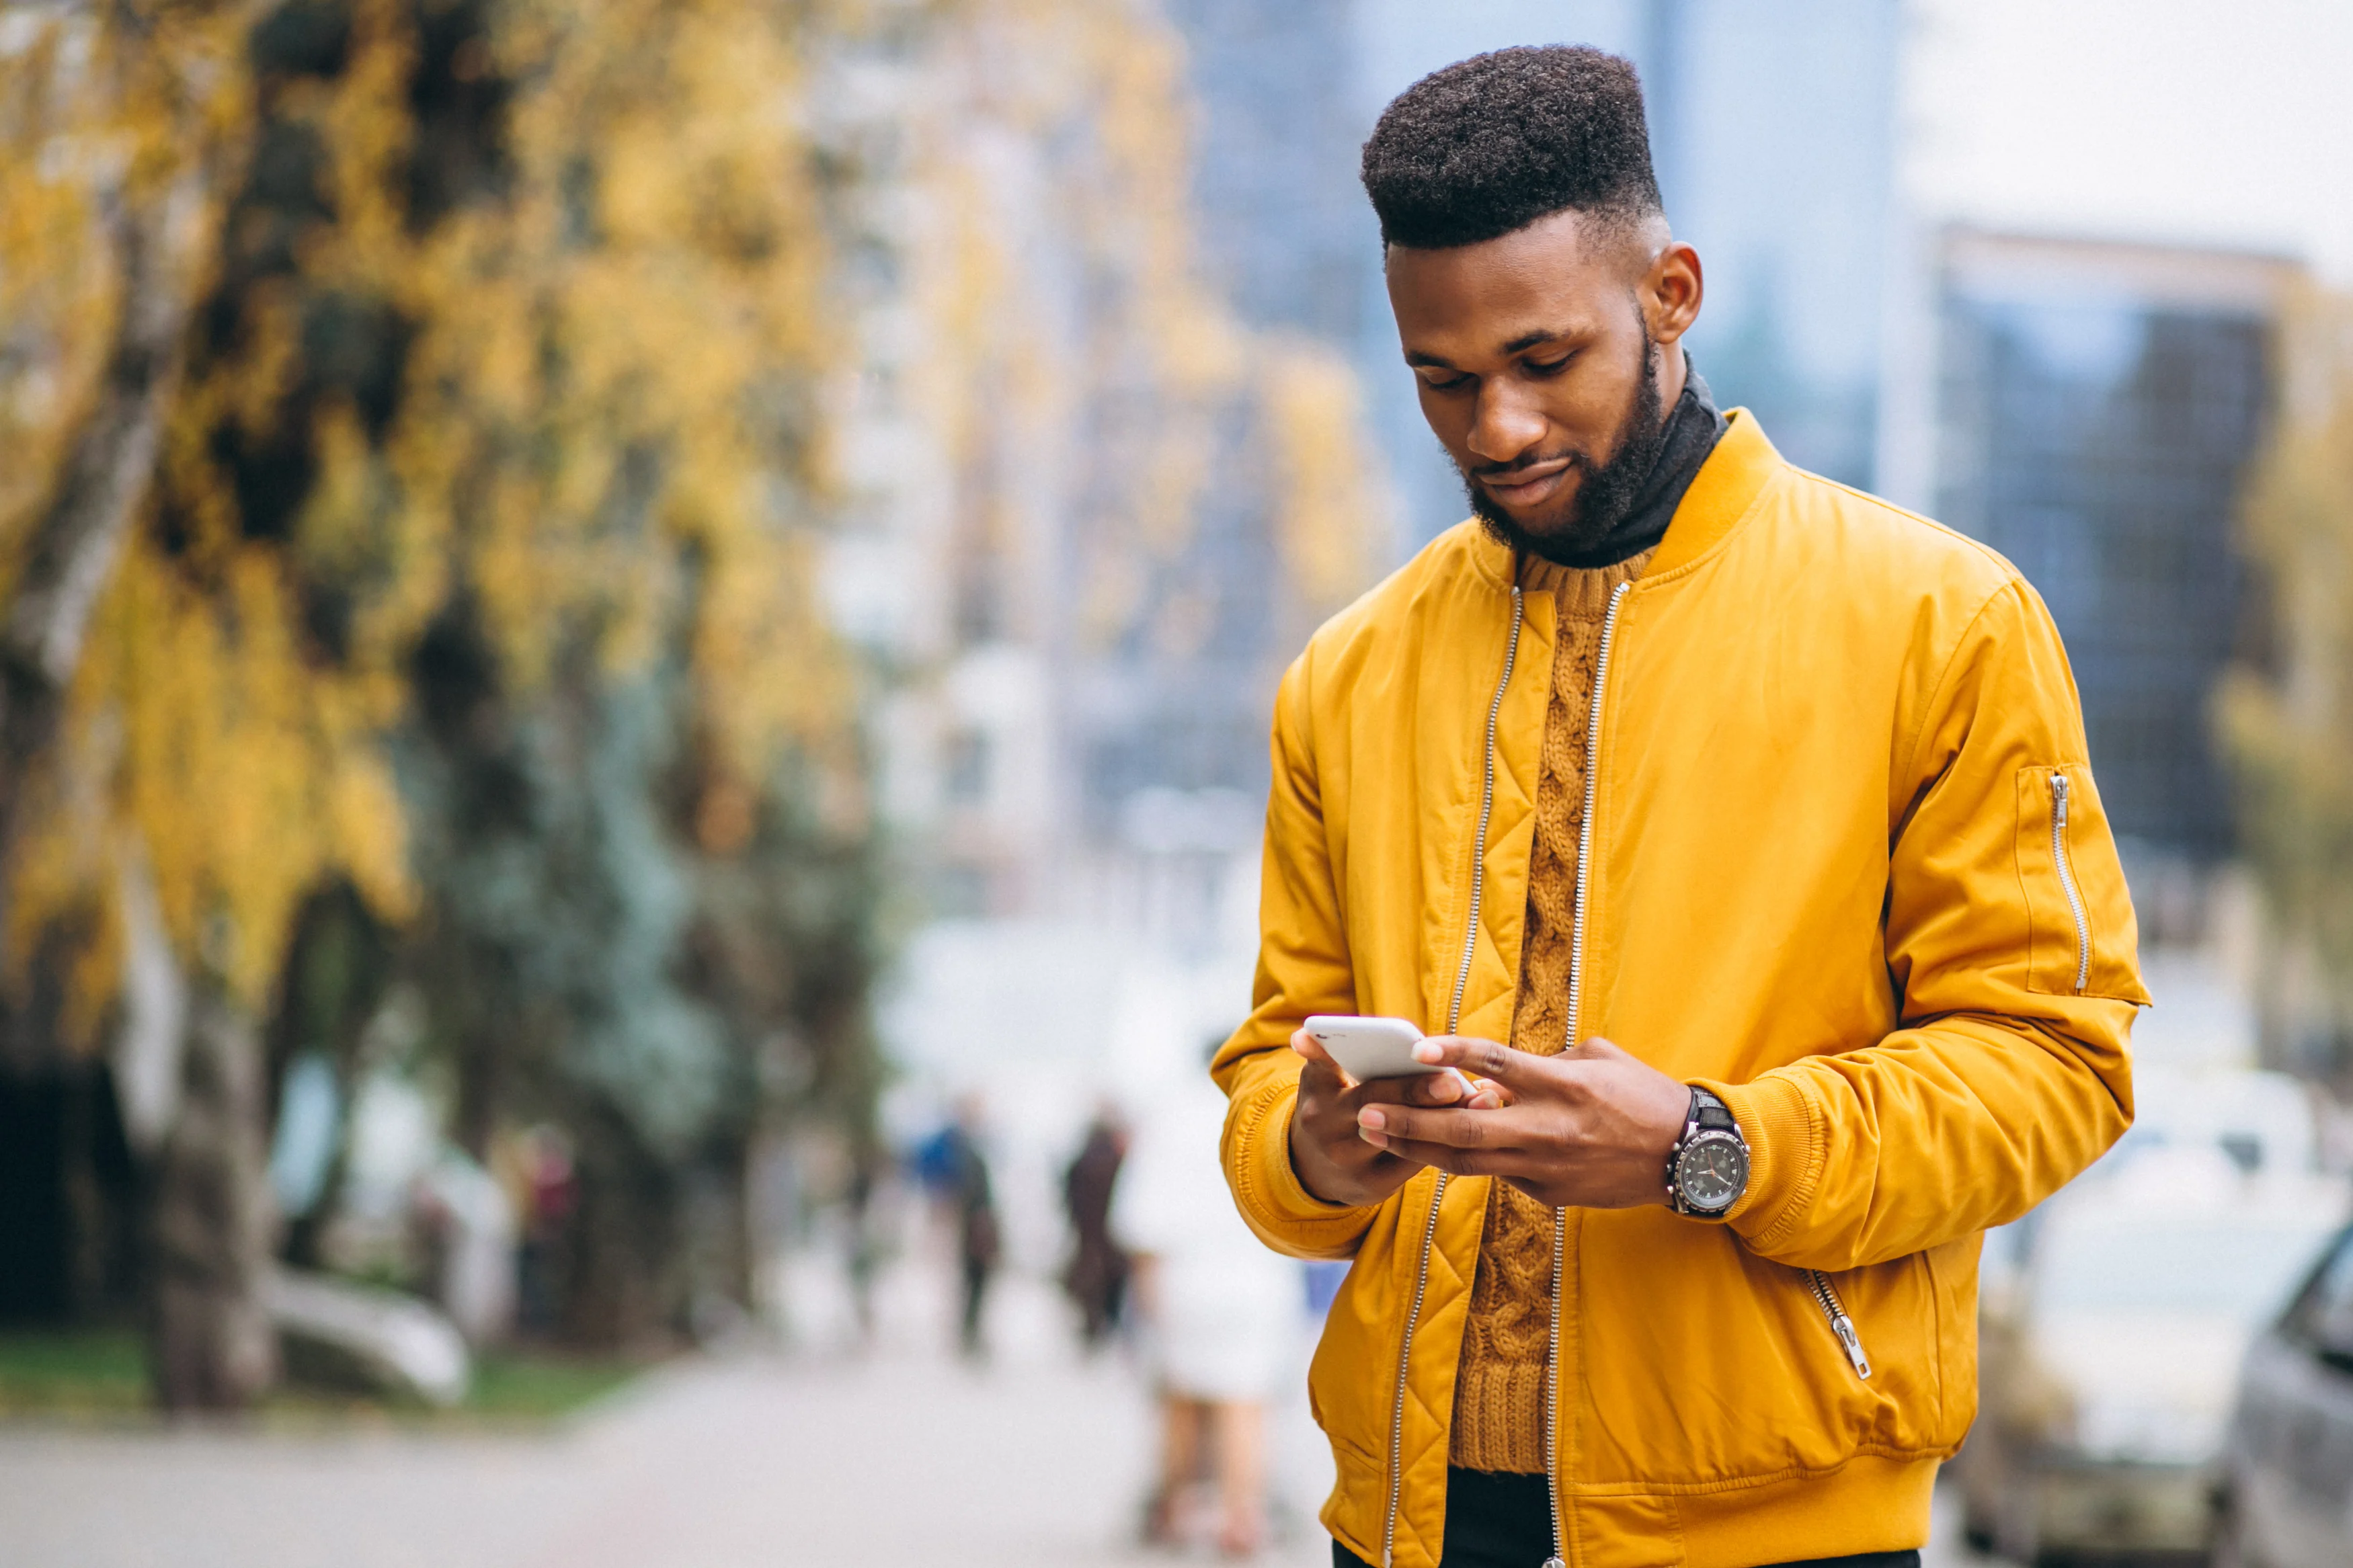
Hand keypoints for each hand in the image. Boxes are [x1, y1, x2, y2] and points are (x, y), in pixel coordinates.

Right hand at [1286, 1028, 1506, 1206]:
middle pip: (1374, 1102)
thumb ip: (1335, 1056)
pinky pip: (1415, 1161)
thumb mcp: (1326, 1079)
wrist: (1317, 1170)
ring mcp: (1347, 1159)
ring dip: (1446, 1117)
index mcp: (1316, 1090)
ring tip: (1485, 1101)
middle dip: (1414, 1091)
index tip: (1355, 1040)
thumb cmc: (1335, 1107)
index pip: (1321, 1065)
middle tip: (1452, 1082)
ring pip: (1403, 1136)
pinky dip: (1447, 1142)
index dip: (1330, 1051)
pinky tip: (1480, 1127)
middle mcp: (1325, 1126)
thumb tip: (1310, 1035)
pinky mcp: (1370, 1185)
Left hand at [1352, 1034, 1692, 1209]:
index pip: (1496, 1064)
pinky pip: (1499, 1175)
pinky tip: (1441, 1151)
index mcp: (1562, 1085)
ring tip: (1381, 1137)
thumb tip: (1503, 1071)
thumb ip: (1547, 1060)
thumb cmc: (1643, 1095)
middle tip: (1366, 1114)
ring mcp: (1546, 1168)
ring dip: (1420, 1150)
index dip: (1453, 1054)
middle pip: (1463, 1130)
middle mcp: (1548, 1129)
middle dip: (1408, 1124)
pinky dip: (1470, 1162)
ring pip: (1468, 1163)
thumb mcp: (1598, 1057)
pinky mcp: (1549, 1194)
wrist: (1688, 1156)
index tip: (1415, 1050)